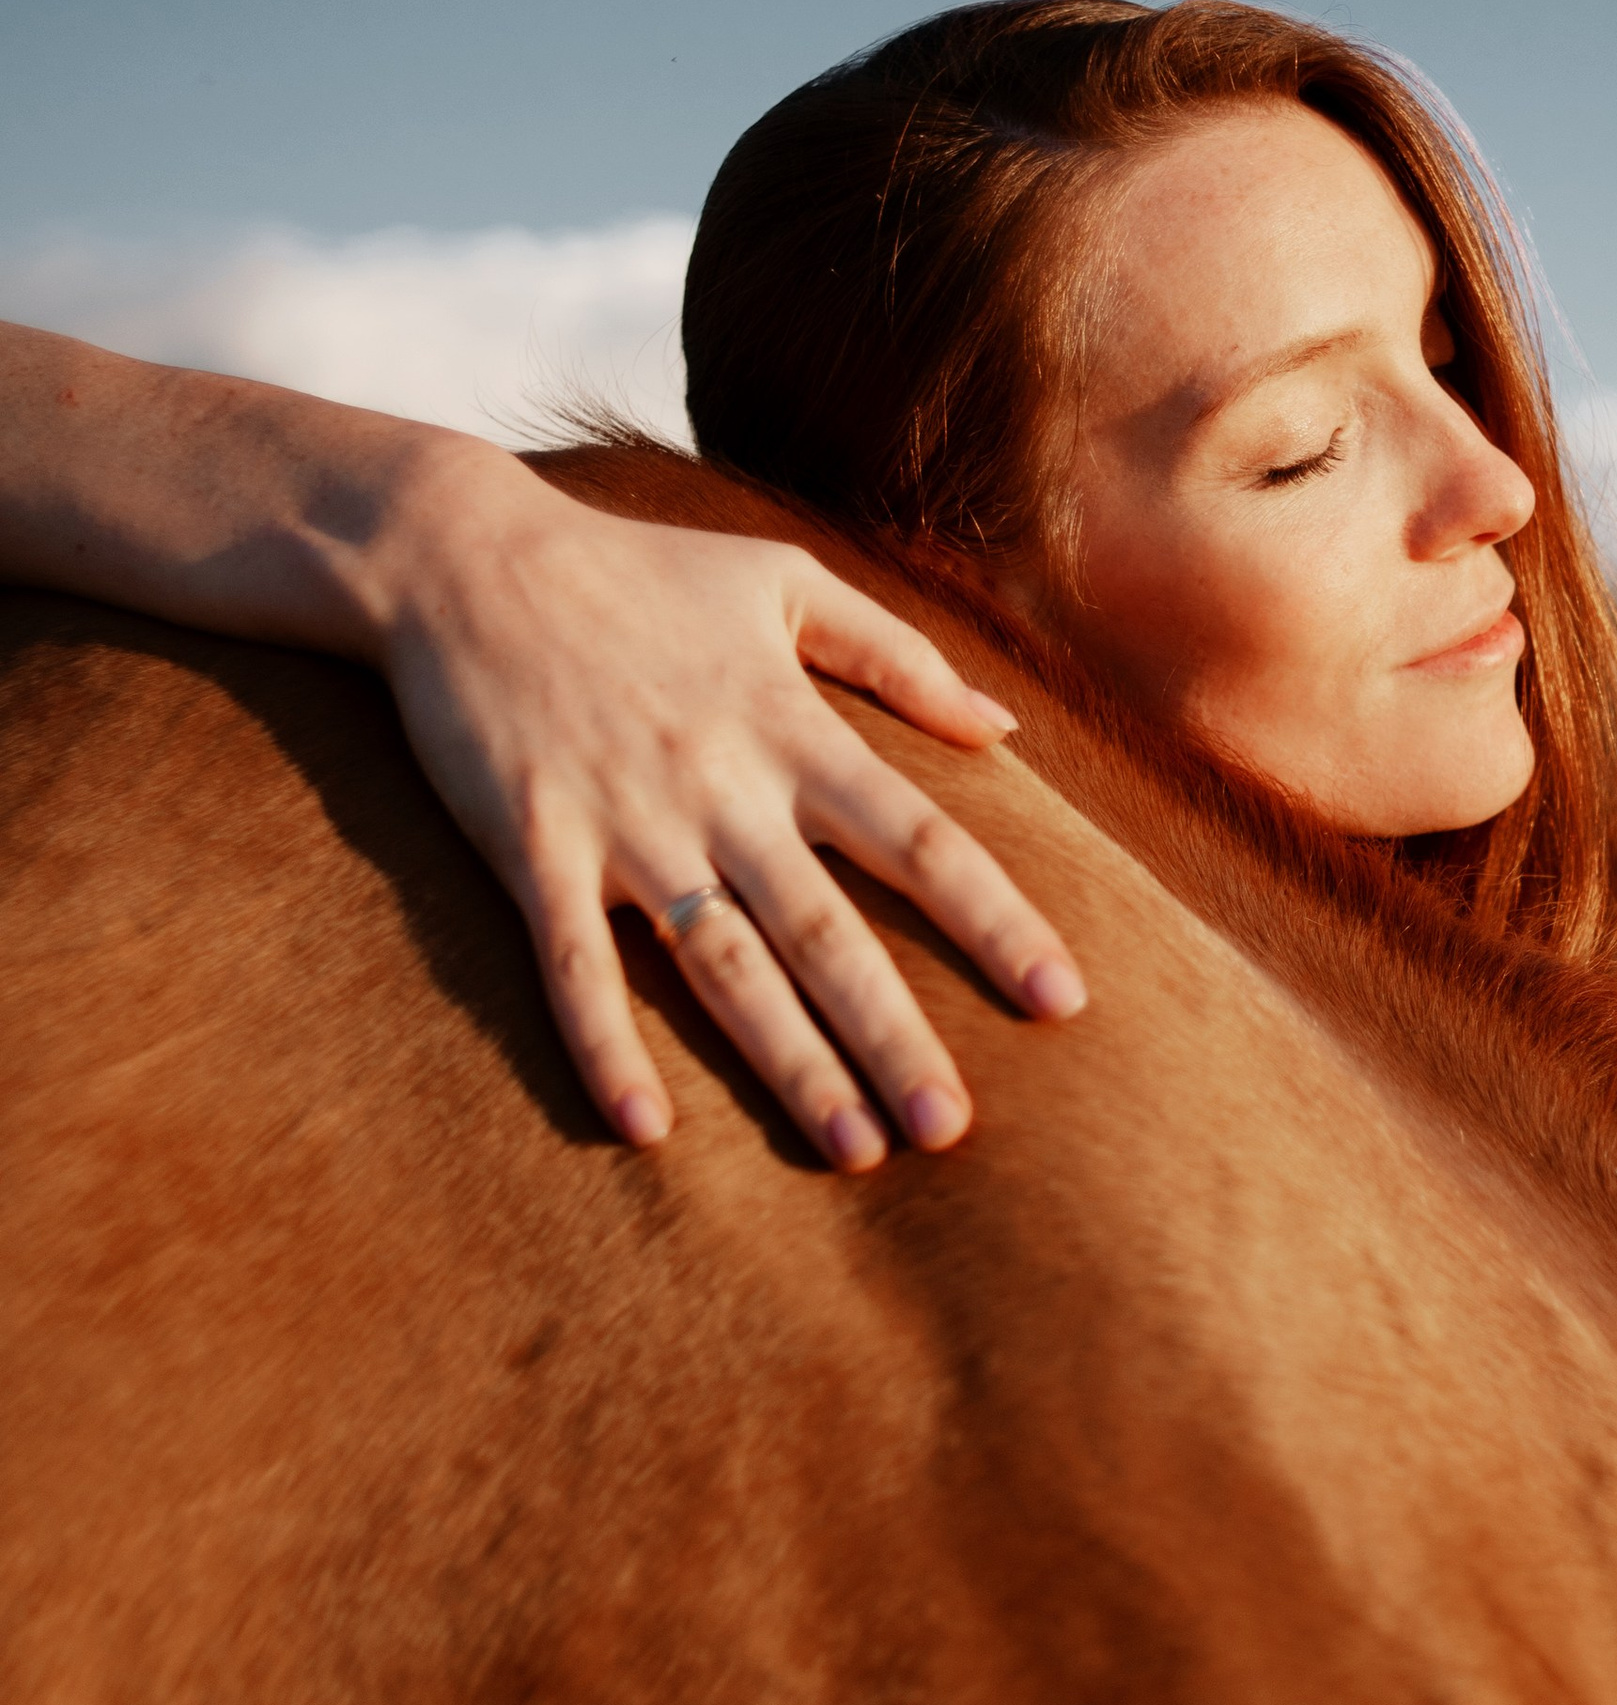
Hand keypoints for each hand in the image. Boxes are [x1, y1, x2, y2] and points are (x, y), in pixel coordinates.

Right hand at [373, 443, 1084, 1167]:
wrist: (465, 555)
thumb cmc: (637, 570)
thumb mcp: (786, 578)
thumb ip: (899, 655)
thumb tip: (1002, 727)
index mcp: (793, 730)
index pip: (920, 841)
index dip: (996, 921)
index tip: (1062, 999)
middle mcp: (723, 789)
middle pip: (828, 932)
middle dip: (894, 1033)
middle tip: (951, 1129)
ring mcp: (626, 824)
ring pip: (723, 966)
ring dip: (788, 1062)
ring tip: (852, 1150)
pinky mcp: (533, 846)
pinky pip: (573, 963)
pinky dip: (604, 1044)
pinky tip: (645, 1127)